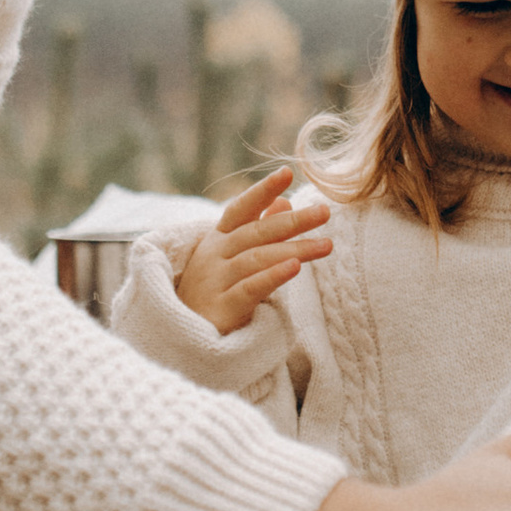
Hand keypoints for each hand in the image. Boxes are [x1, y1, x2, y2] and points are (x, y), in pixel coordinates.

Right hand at [174, 170, 333, 337]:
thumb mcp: (231, 258)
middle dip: (293, 221)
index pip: (241, 208)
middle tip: (324, 212)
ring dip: (295, 249)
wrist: (183, 338)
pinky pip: (251, 288)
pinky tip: (295, 267)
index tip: (287, 172)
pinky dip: (273, 276)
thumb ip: (257, 229)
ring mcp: (216, 280)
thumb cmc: (213, 292)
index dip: (262, 191)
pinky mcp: (222, 307)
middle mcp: (215, 255)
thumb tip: (284, 201)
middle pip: (258, 232)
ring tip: (326, 245)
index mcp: (218, 239)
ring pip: (259, 258)